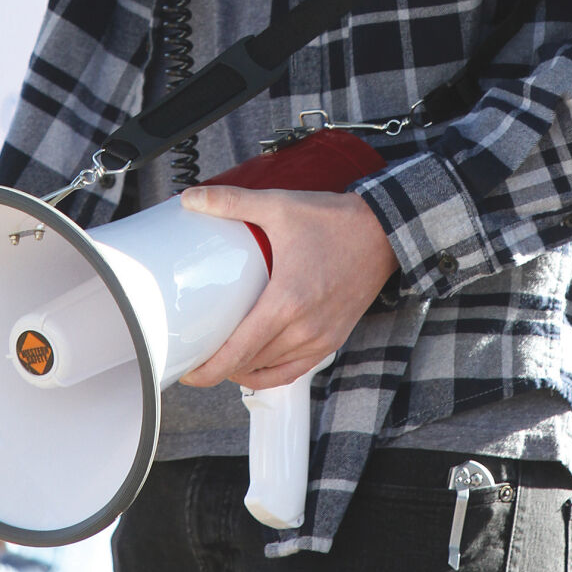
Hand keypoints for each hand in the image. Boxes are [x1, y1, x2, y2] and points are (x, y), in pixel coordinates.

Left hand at [177, 186, 398, 390]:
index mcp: (287, 302)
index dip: (207, 370)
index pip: (238, 352)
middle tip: (195, 355)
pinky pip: (294, 370)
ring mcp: (320, 339)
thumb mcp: (278, 206)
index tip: (187, 369)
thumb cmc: (333, 221)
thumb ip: (231, 202)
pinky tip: (255, 364)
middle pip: (250, 365)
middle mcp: (304, 329)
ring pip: (271, 371)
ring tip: (220, 357)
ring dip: (243, 370)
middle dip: (218, 368)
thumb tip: (191, 197)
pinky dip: (270, 373)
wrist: (384, 232)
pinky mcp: (332, 340)